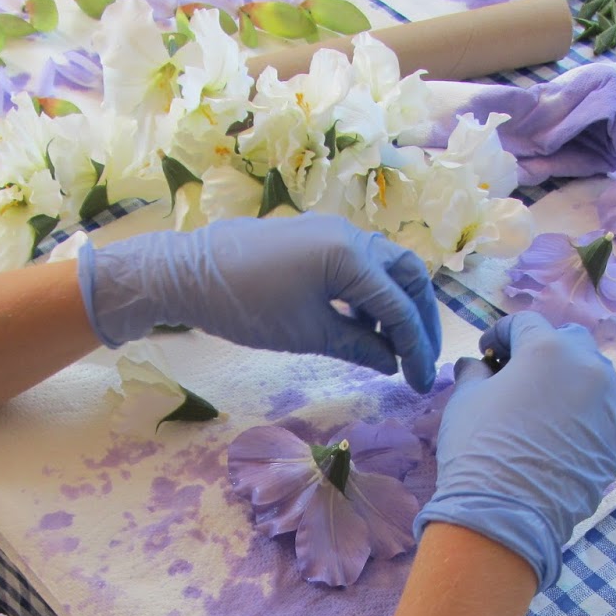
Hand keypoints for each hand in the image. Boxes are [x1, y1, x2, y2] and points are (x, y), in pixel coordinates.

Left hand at [78, 214, 442, 392]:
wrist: (191, 273)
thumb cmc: (245, 306)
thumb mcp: (307, 334)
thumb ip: (358, 346)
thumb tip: (392, 362)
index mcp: (350, 256)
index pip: (399, 307)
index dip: (416, 349)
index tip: (421, 382)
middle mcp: (350, 235)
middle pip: (408, 276)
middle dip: (422, 320)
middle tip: (425, 360)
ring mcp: (334, 233)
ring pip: (387, 269)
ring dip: (398, 307)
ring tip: (396, 350)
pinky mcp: (318, 239)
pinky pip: (361, 266)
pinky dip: (371, 298)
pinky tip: (365, 330)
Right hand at [415, 312, 615, 589]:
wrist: (507, 514)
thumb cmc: (479, 448)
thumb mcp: (465, 401)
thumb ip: (474, 372)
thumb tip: (476, 364)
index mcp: (549, 349)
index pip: (525, 323)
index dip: (500, 334)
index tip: (486, 352)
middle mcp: (589, 368)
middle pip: (569, 341)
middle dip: (543, 350)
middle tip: (517, 374)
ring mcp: (610, 406)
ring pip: (592, 377)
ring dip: (567, 381)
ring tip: (541, 407)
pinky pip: (601, 414)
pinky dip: (582, 415)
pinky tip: (558, 436)